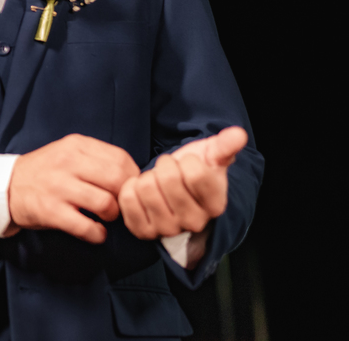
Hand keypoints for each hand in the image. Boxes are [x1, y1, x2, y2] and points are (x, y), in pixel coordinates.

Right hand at [8, 134, 140, 243]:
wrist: (6, 187)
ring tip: (105, 218)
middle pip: (118, 180)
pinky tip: (95, 232)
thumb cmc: (44, 172)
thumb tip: (132, 177)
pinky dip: (97, 234)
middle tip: (120, 205)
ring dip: (112, 216)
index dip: (132, 178)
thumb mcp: (67, 152)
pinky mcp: (50, 210)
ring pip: (105, 203)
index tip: (129, 189)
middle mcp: (67, 162)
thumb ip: (96, 159)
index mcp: (75, 145)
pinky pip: (86, 227)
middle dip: (126, 198)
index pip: (121, 159)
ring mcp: (58, 187)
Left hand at [118, 126, 247, 240]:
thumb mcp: (209, 156)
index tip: (188, 166)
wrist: (170, 191)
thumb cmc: (191, 172)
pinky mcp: (143, 231)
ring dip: (148, 177)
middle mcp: (194, 223)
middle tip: (169, 173)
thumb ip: (225, 146)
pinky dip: (131, 187)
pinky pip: (128, 199)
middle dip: (165, 166)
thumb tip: (238, 134)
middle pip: (168, 179)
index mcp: (216, 205)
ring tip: (157, 183)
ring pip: (146, 188)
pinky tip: (142, 191)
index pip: (196, 173)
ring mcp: (168, 229)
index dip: (187, 161)